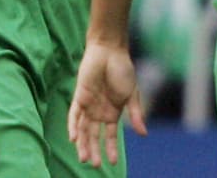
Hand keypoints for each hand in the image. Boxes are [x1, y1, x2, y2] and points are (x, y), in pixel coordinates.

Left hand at [67, 41, 146, 167]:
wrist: (110, 51)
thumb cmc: (123, 70)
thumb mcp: (132, 94)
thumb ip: (135, 114)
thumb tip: (144, 134)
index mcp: (113, 112)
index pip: (110, 135)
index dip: (111, 148)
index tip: (112, 162)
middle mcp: (99, 112)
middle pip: (94, 136)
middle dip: (94, 150)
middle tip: (94, 165)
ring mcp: (88, 105)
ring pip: (83, 129)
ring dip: (83, 143)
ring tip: (84, 158)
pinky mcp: (79, 96)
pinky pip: (74, 114)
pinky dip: (73, 126)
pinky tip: (74, 138)